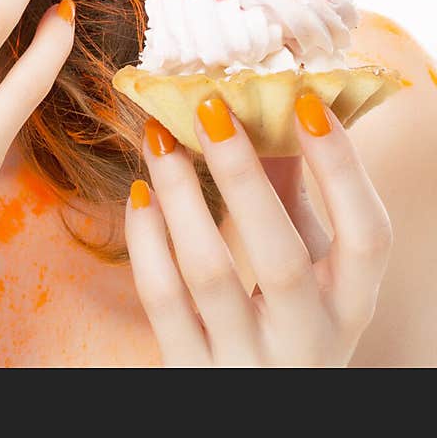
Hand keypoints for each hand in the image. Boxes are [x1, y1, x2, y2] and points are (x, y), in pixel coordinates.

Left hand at [124, 95, 392, 366]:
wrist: (258, 414)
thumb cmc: (289, 321)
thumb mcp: (311, 268)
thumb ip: (294, 194)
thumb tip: (271, 105)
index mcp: (351, 304)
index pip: (367, 237)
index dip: (342, 168)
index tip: (307, 100)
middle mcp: (308, 340)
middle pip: (281, 258)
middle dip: (243, 176)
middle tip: (210, 106)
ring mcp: (247, 363)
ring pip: (210, 274)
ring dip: (181, 196)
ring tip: (159, 138)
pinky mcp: (191, 372)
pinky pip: (162, 300)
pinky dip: (147, 241)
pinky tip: (140, 194)